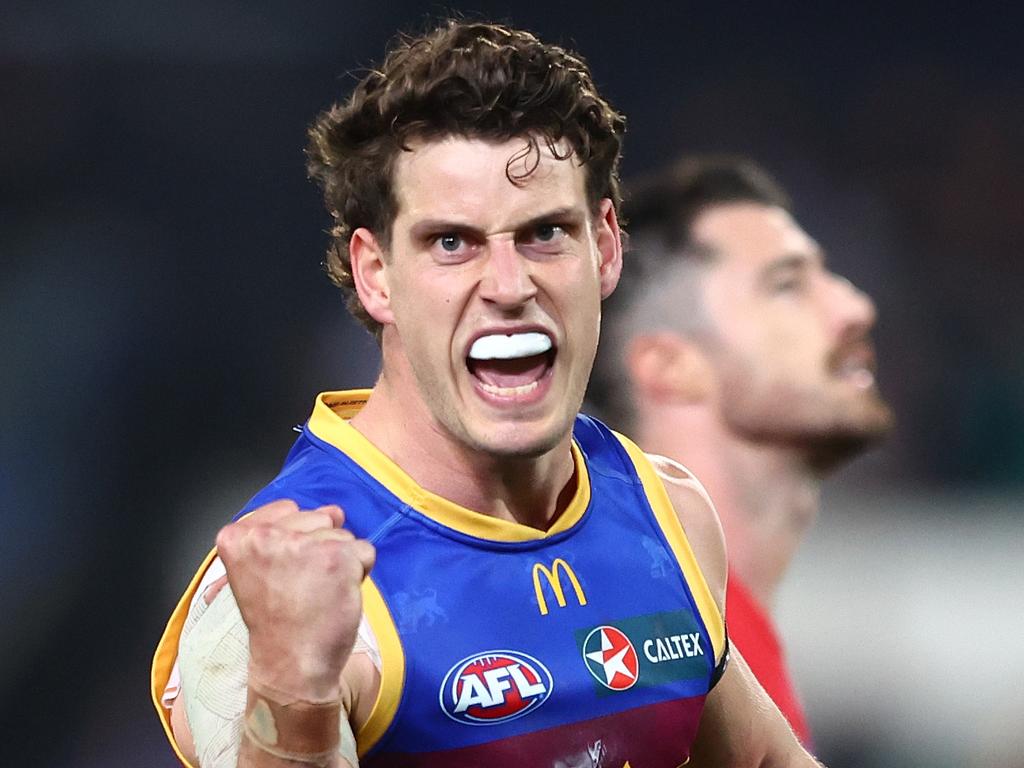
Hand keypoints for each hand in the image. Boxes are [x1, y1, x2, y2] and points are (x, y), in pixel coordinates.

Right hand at [214, 500, 375, 702]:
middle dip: (319, 550)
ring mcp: (303, 545)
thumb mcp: (264, 569)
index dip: (295, 542)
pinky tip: (336, 597)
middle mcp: (266, 535)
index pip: (288, 510)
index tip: (283, 575)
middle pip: (318, 520)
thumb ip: (291, 531)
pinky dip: (358, 574)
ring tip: (317, 594)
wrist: (290, 666)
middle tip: (301, 588)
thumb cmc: (278, 622)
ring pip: (342, 535)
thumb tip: (334, 510)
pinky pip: (364, 551)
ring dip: (339, 563)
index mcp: (238, 537)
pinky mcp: (338, 558)